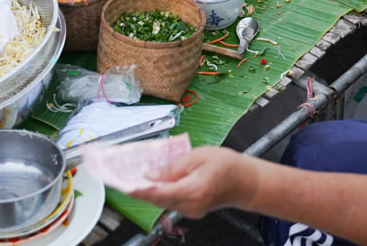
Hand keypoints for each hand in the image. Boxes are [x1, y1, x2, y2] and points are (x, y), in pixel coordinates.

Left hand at [131, 146, 258, 218]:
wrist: (246, 181)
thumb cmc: (226, 165)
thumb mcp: (199, 156)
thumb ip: (173, 166)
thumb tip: (150, 174)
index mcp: (194, 190)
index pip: (159, 192)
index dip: (139, 189)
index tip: (123, 183)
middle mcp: (191, 205)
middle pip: (157, 199)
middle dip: (138, 189)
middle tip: (120, 177)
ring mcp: (191, 210)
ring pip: (162, 202)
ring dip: (147, 191)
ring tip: (132, 176)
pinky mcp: (191, 210)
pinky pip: (170, 201)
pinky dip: (159, 192)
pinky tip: (152, 181)